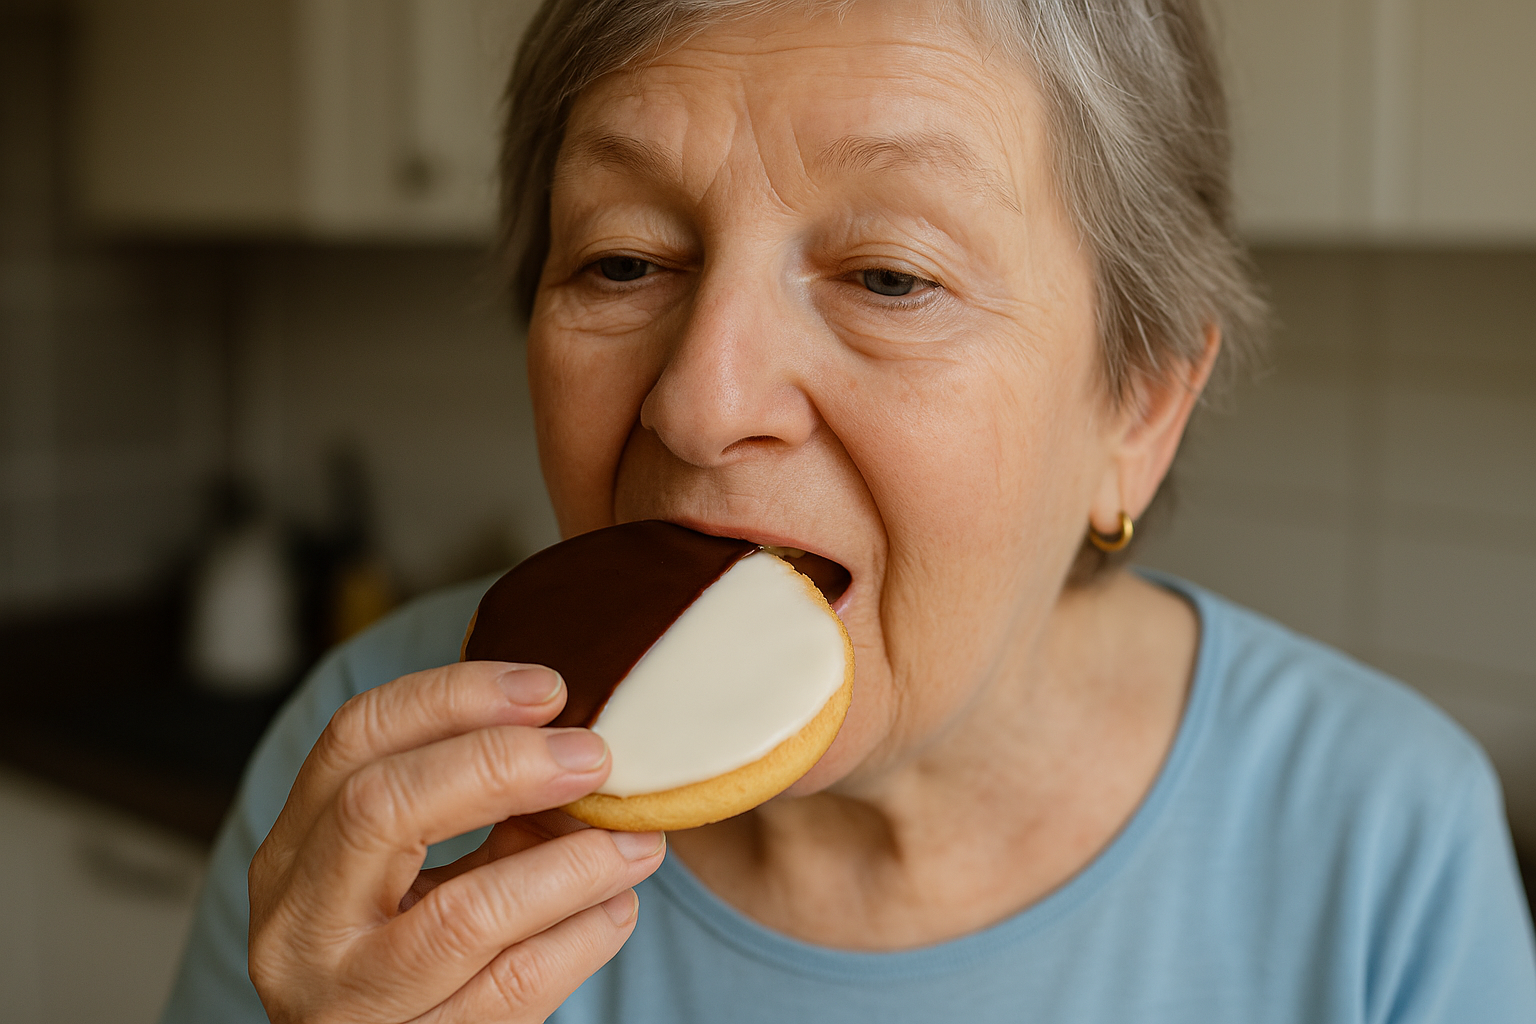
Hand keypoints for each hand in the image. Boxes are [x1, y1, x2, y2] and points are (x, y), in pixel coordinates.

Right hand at [248, 661, 664, 1022]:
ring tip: (635, 843)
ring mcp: (348, 1002)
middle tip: (592, 756)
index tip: (546, 688)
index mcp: (293, 850)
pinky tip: (618, 909)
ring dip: (569, 866)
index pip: (356, 736)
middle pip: (383, 807)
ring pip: (464, 915)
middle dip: (501, 766)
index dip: (453, 696)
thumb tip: (576, 745)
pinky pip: (512, 990)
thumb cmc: (409, 953)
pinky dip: (580, 940)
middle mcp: (299, 924)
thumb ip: (476, 807)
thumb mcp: (412, 872)